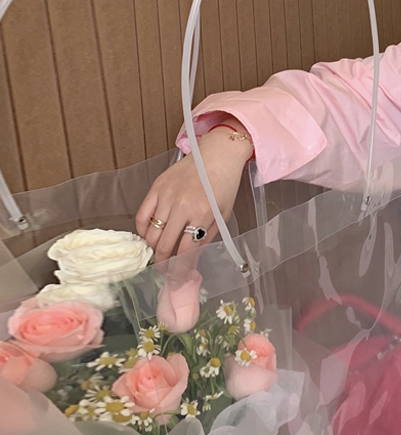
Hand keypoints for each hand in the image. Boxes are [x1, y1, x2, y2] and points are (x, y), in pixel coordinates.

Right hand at [135, 125, 252, 262]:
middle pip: (164, 245)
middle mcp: (182, 206)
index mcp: (202, 214)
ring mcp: (166, 196)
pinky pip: (142, 215)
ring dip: (153, 249)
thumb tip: (192, 259)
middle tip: (165, 272)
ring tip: (158, 255)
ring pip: (151, 233)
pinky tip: (148, 237)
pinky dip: (142, 230)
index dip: (180, 270)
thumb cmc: (224, 185)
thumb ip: (206, 237)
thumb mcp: (222, 214)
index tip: (177, 280)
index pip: (186, 251)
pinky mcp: (156, 187)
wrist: (217, 155)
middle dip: (163, 264)